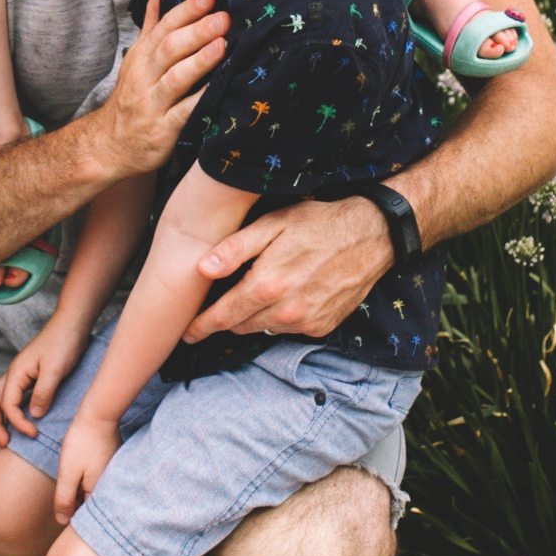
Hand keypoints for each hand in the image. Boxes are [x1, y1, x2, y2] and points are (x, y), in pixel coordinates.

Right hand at [0, 315, 88, 445]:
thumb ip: (43, 392)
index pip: (7, 404)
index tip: (33, 434)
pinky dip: (9, 411)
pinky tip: (18, 420)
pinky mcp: (29, 376)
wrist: (71, 324)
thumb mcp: (55, 369)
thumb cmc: (64, 342)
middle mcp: (14, 374)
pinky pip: (12, 397)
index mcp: (17, 372)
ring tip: (1, 437)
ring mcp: (20, 374)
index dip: (17, 422)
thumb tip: (34, 416)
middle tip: (3, 444)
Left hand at [54, 414, 119, 524]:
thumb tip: (62, 521)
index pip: (84, 515)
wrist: (98, 416)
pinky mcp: (111, 467)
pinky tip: (80, 467)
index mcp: (100, 493)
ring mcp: (111, 477)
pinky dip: (86, 479)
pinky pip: (97, 481)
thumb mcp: (67, 473)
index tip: (61, 504)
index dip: (70, 514)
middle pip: (90, 505)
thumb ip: (64, 499)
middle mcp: (110, 489)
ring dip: (80, 489)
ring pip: (92, 492)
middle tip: (65, 485)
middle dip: (75, 502)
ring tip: (73, 473)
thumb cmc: (81, 443)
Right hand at [90, 0, 228, 181]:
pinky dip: (200, 101)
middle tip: (223, 18)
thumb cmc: (133, 96)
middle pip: (169, 49)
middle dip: (196, 31)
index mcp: (141, 55)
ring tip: (222, 45)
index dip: (186, 10)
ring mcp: (152, 104)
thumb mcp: (137, 56)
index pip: (163, 27)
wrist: (109, 145)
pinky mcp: (163, 131)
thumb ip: (151, 20)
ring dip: (199, 61)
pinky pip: (183, 114)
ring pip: (175, 78)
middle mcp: (144, 76)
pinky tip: (219, 90)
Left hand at [184, 195, 393, 341]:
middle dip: (223, 321)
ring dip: (251, 318)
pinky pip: (288, 329)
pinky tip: (283, 296)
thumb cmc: (317, 223)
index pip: (223, 316)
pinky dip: (278, 317)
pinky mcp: (322, 326)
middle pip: (240, 326)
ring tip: (250, 295)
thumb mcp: (272, 225)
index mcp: (267, 285)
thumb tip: (201, 269)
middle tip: (212, 311)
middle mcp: (286, 310)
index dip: (201, 326)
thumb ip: (234, 249)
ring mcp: (306, 322)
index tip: (186, 332)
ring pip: (263, 329)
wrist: (370, 236)